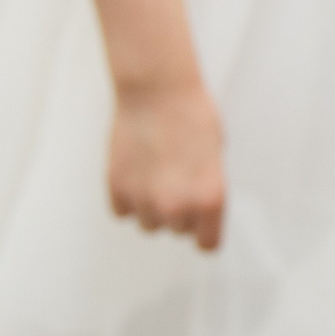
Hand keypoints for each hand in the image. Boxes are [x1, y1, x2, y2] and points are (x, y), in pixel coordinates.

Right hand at [107, 77, 226, 247]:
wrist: (158, 90)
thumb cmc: (194, 116)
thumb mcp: (216, 158)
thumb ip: (207, 190)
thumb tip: (196, 211)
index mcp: (211, 199)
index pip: (207, 245)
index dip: (204, 232)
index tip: (200, 223)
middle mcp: (178, 206)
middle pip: (177, 230)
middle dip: (179, 211)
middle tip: (177, 178)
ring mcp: (145, 201)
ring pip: (149, 224)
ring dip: (151, 206)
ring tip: (156, 172)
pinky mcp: (117, 190)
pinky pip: (123, 211)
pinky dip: (127, 197)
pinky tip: (136, 171)